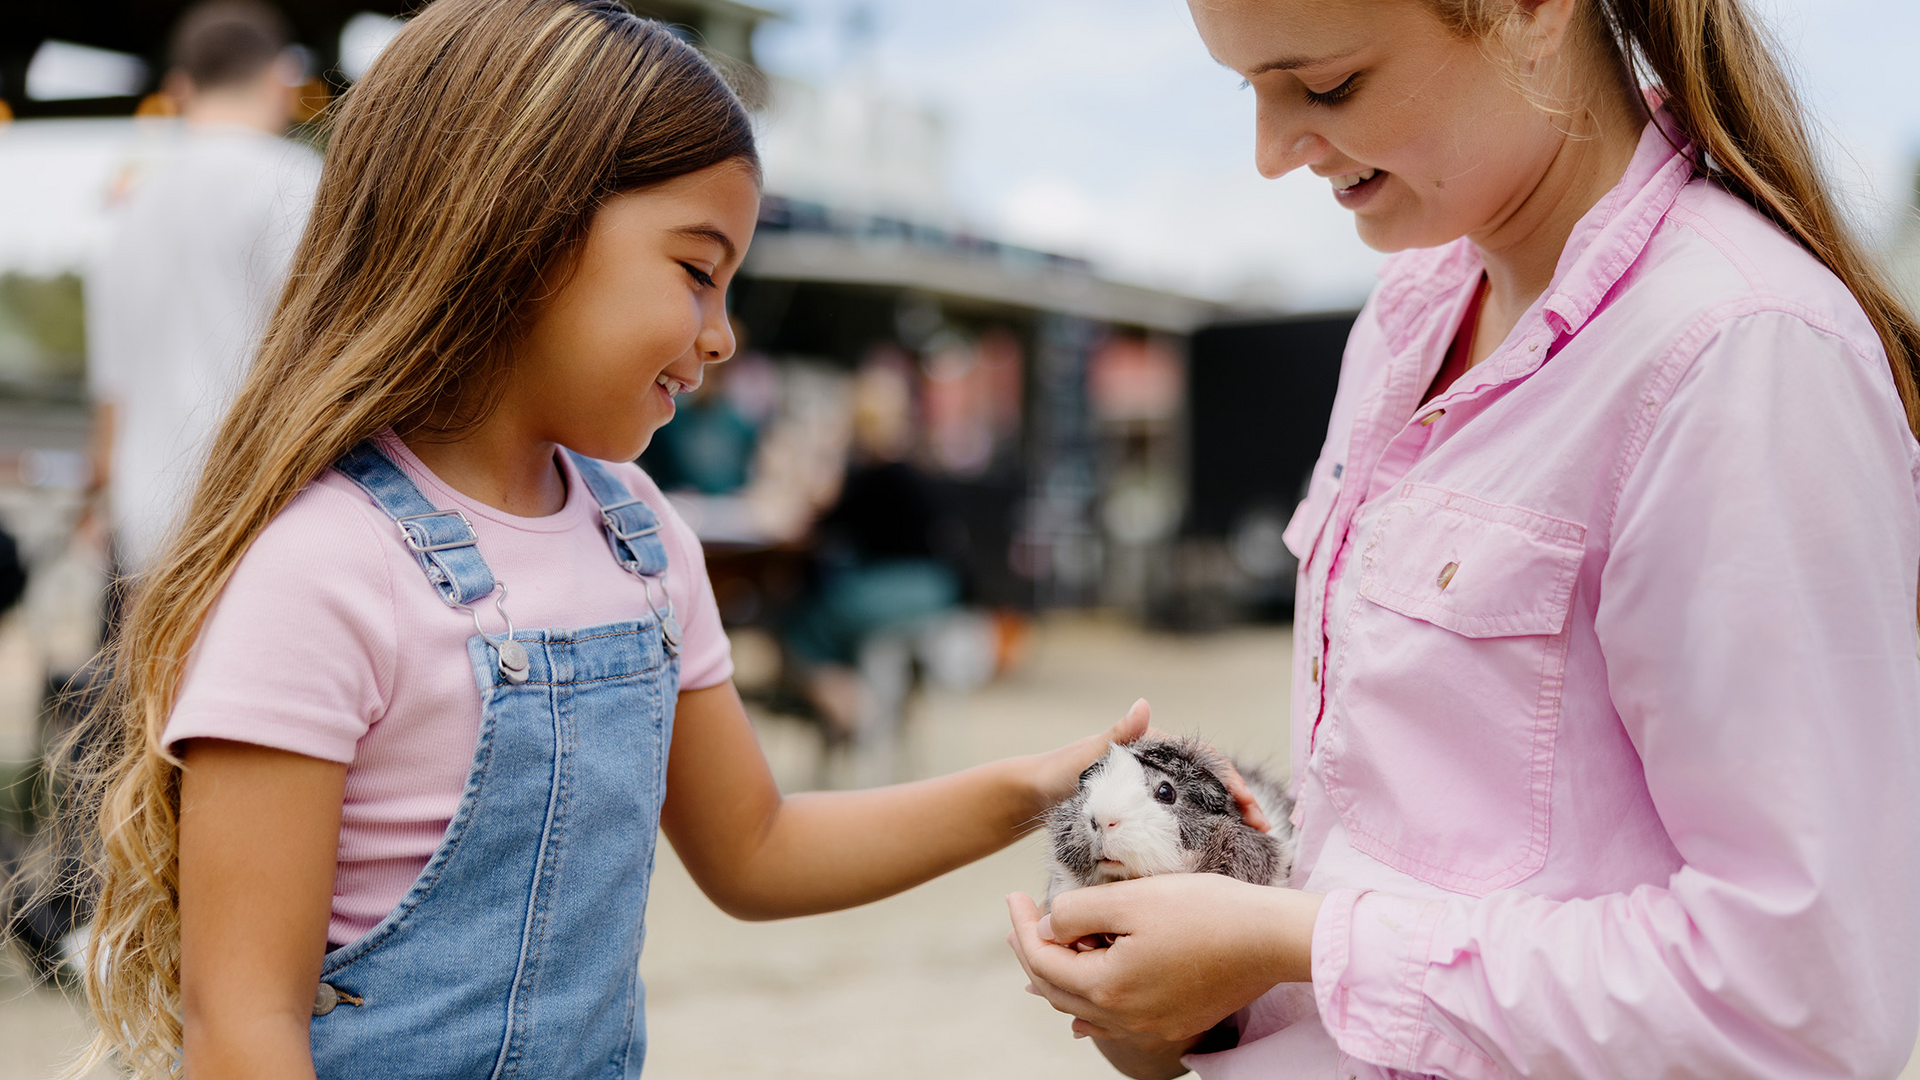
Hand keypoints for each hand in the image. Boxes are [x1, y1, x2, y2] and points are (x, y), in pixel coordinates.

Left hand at [1004, 876, 1322, 1041]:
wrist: (1270, 939)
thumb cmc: (1206, 912)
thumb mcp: (1131, 898)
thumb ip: (1078, 912)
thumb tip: (1050, 924)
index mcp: (1108, 988)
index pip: (1043, 960)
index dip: (1022, 926)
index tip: (1014, 896)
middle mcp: (1124, 1018)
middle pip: (1057, 990)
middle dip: (1033, 951)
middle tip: (1020, 919)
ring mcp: (1149, 1025)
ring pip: (1083, 1007)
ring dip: (1059, 975)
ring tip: (1045, 947)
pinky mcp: (1172, 1021)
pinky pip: (1113, 1019)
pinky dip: (1090, 1000)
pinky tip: (1083, 997)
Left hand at [1026, 699, 1272, 831]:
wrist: (1035, 796)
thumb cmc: (1059, 771)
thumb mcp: (1089, 753)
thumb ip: (1119, 732)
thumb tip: (1143, 704)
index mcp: (1154, 748)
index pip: (1203, 759)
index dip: (1228, 779)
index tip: (1247, 802)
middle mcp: (1160, 770)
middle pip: (1211, 783)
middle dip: (1240, 803)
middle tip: (1264, 829)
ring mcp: (1155, 794)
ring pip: (1202, 804)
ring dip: (1229, 820)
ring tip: (1254, 843)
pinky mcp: (1147, 816)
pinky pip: (1184, 823)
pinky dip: (1205, 833)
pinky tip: (1219, 853)